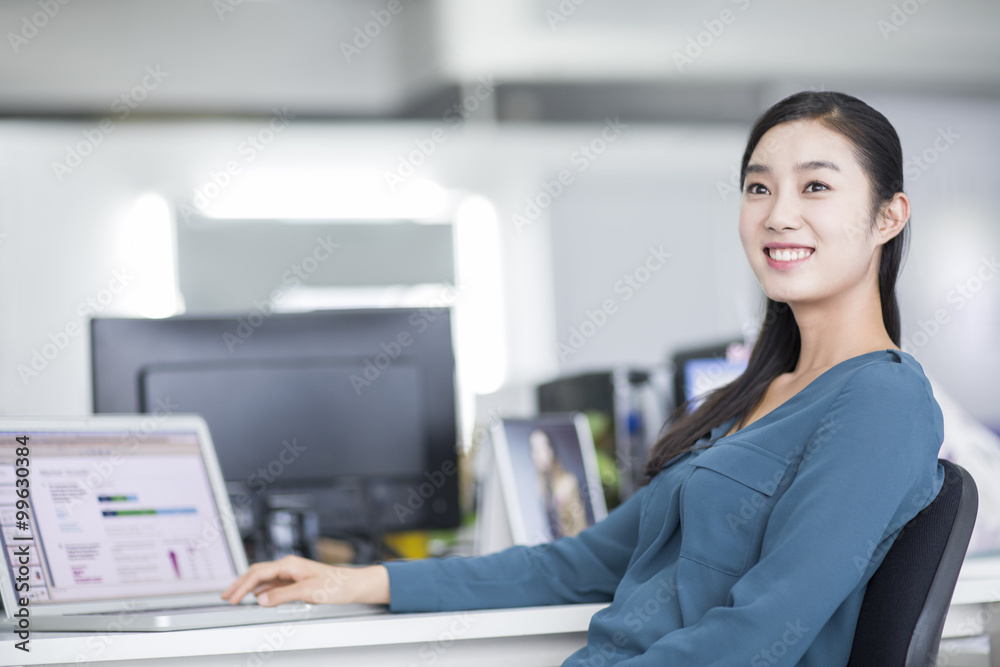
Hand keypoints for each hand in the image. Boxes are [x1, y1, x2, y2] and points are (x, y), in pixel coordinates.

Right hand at [221, 555, 389, 606]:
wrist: (352, 584)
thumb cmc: (335, 584)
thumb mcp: (308, 592)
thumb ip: (282, 596)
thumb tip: (260, 600)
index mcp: (289, 564)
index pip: (258, 573)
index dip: (242, 586)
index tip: (231, 598)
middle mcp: (288, 566)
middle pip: (257, 572)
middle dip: (239, 584)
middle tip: (225, 596)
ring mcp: (291, 573)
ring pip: (263, 578)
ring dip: (248, 587)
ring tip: (235, 596)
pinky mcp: (296, 580)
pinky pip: (273, 584)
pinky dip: (261, 590)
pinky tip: (257, 596)